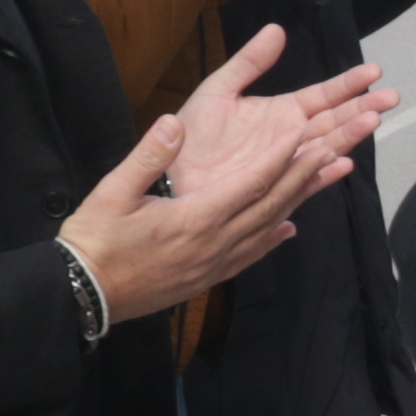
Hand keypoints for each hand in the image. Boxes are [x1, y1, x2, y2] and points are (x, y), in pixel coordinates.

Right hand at [58, 25, 396, 318]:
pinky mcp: (207, 278)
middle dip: (303, 174)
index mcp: (195, 218)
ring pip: (268, 228)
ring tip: (323, 180)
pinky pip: (251, 254)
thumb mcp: (112, 192)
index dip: (281, 157)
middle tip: (332, 148)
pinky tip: (289, 228)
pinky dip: (274, 238)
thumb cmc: (94, 240)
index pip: (250, 182)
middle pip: (270, 204)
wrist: (83, 295)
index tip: (305, 133)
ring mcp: (214, 264)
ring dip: (298, 201)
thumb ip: (148, 155)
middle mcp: (215, 243)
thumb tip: (175, 120)